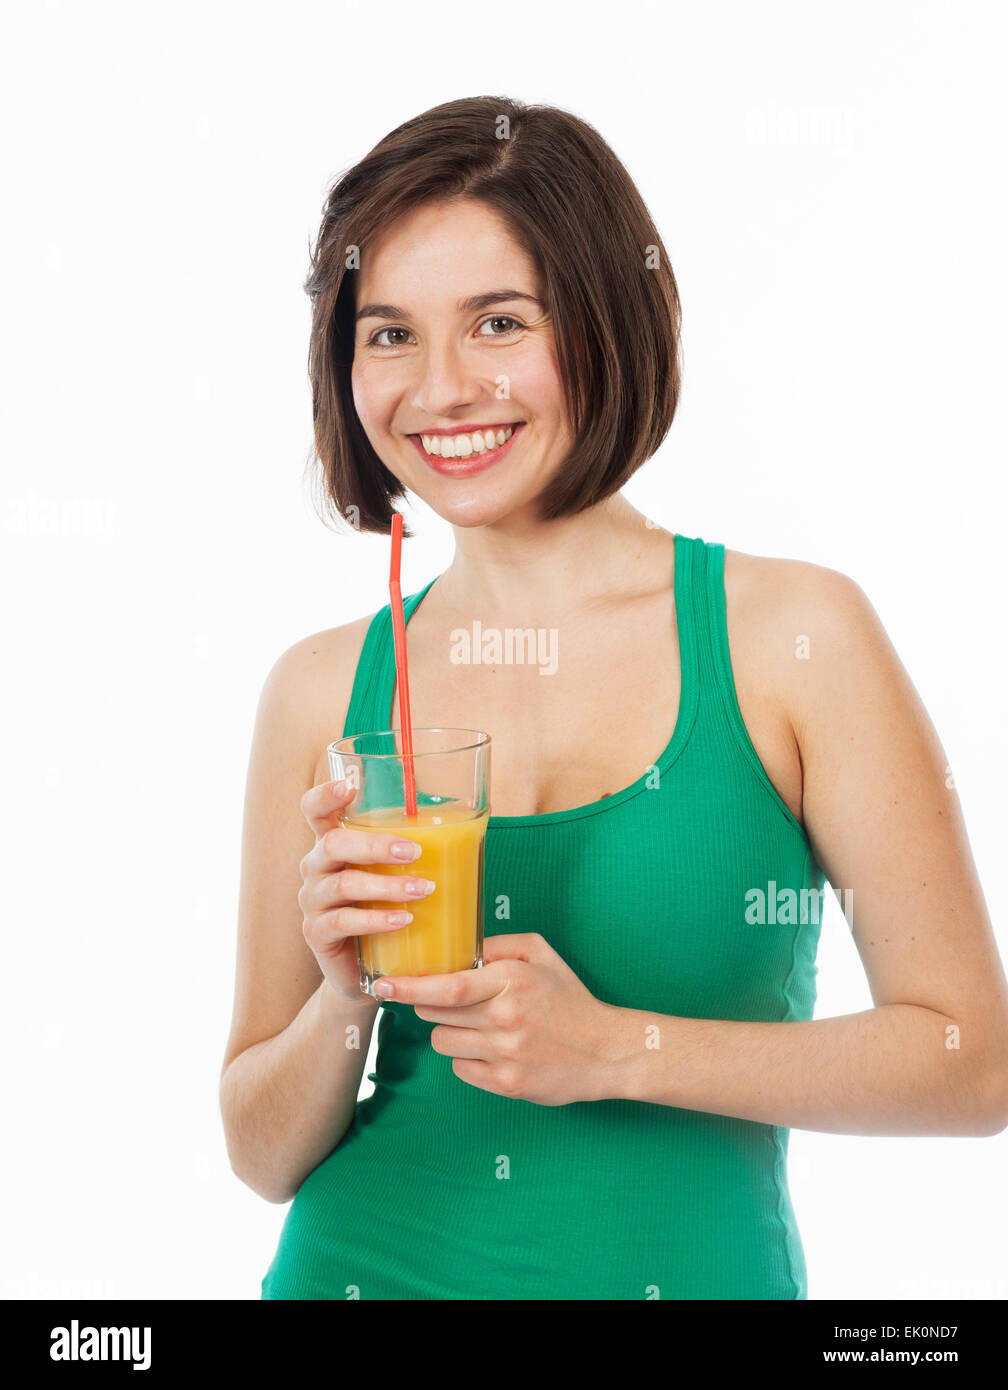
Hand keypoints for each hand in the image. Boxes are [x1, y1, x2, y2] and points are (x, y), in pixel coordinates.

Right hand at [297, 778, 435, 1005]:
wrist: (369, 970)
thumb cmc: (387, 908)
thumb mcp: (397, 874)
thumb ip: (415, 847)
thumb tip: (472, 819)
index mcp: (334, 843)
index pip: (315, 809)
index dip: (326, 795)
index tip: (350, 786)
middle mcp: (317, 867)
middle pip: (332, 844)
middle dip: (375, 845)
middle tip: (415, 851)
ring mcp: (314, 900)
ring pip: (342, 883)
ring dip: (386, 885)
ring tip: (423, 890)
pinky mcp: (317, 933)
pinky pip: (343, 922)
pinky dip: (375, 920)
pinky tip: (402, 920)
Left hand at [373, 933, 618, 1104]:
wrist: (606, 1051)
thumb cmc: (569, 998)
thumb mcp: (542, 955)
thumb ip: (500, 943)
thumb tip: (460, 946)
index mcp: (513, 981)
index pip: (448, 986)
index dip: (409, 987)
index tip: (382, 984)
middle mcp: (507, 1017)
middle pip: (437, 1015)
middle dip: (431, 1006)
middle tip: (449, 1002)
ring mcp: (506, 1054)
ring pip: (444, 1042)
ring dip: (451, 1032)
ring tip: (479, 1026)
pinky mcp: (507, 1084)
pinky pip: (461, 1068)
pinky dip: (468, 1058)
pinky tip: (492, 1049)